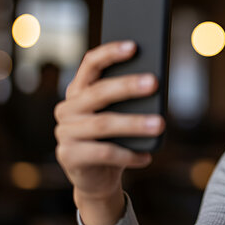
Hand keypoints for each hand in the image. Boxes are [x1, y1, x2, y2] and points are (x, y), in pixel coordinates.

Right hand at [54, 40, 164, 224]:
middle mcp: (67, 108)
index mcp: (78, 91)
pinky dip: (128, 155)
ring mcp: (64, 133)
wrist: (96, 178)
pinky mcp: (68, 156)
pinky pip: (103, 153)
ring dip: (134, 124)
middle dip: (127, 86)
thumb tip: (155, 82)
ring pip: (103, 124)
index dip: (110, 53)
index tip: (134, 46)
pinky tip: (147, 156)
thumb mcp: (121, 115)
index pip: (90, 64)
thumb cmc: (114, 139)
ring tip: (160, 124)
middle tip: (154, 82)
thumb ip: (129, 100)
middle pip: (98, 92)